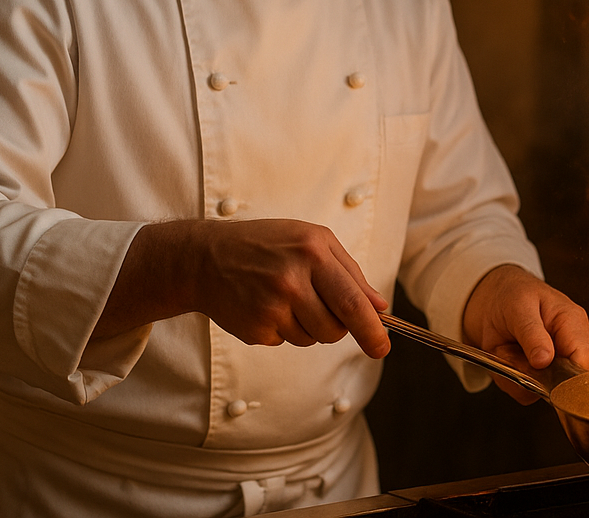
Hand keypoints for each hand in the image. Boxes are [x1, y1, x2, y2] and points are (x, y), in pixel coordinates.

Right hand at [95, 219, 390, 358]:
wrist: (206, 258)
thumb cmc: (268, 245)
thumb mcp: (312, 241)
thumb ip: (350, 273)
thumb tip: (379, 307)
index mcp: (313, 252)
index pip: (353, 302)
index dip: (372, 330)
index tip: (382, 347)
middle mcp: (292, 279)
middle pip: (336, 328)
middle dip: (338, 328)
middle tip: (323, 310)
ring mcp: (271, 307)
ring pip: (313, 338)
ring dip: (309, 326)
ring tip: (287, 298)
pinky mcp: (256, 328)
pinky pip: (287, 341)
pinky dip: (284, 329)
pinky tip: (267, 306)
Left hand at [461, 265, 588, 404]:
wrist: (491, 299)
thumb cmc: (512, 294)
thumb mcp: (518, 306)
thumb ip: (533, 333)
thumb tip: (545, 360)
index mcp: (573, 324)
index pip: (584, 359)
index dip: (566, 371)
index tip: (539, 366)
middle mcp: (566, 349)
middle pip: (564, 382)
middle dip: (532, 374)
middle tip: (510, 349)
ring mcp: (551, 367)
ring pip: (540, 392)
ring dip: (515, 375)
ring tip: (506, 348)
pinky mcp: (536, 379)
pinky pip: (524, 394)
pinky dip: (507, 379)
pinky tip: (504, 358)